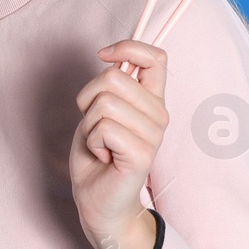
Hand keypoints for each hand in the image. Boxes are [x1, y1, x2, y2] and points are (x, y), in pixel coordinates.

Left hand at [70, 38, 167, 248]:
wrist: (97, 200)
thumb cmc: (97, 155)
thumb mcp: (99, 112)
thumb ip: (110, 87)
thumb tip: (112, 57)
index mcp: (151, 100)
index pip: (156, 57)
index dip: (129, 47)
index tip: (104, 55)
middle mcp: (159, 115)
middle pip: (114, 77)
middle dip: (88, 99)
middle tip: (95, 127)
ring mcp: (154, 135)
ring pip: (105, 102)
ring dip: (89, 124)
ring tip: (100, 143)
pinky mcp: (143, 154)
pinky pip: (104, 128)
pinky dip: (92, 141)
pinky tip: (103, 156)